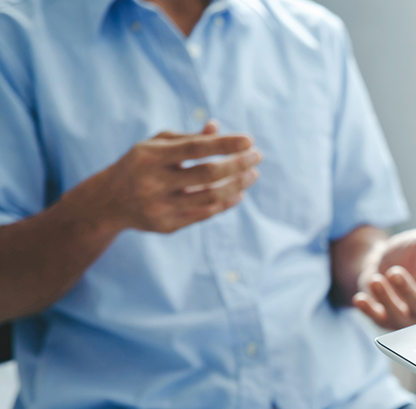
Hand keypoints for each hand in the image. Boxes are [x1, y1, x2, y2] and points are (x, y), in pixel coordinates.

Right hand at [94, 121, 260, 233]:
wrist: (108, 202)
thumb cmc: (140, 164)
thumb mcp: (156, 145)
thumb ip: (188, 138)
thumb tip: (218, 128)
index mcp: (149, 156)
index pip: (195, 148)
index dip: (225, 144)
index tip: (250, 141)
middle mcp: (152, 182)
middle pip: (208, 174)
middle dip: (239, 164)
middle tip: (258, 157)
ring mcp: (159, 206)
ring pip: (211, 197)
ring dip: (238, 185)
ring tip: (253, 174)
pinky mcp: (166, 225)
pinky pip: (205, 214)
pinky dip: (227, 202)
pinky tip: (239, 192)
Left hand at [352, 228, 415, 328]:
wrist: (380, 261)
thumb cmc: (407, 254)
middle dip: (408, 291)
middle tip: (394, 272)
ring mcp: (405, 316)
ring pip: (399, 317)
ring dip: (387, 300)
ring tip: (375, 280)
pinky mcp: (384, 319)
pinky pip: (378, 319)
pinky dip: (368, 310)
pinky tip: (360, 299)